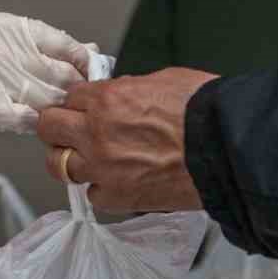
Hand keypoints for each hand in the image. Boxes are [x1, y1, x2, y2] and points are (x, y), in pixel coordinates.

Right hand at [0, 13, 91, 148]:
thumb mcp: (7, 44)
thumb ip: (47, 46)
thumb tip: (91, 51)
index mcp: (8, 27)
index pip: (60, 42)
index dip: (81, 60)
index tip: (91, 72)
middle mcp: (0, 48)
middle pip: (57, 72)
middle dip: (74, 88)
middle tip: (80, 98)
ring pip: (46, 97)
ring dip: (58, 108)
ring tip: (60, 112)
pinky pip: (27, 117)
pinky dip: (36, 121)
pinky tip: (36, 121)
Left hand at [36, 68, 215, 210]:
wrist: (228, 150)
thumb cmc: (205, 111)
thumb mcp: (163, 80)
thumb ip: (129, 89)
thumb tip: (120, 94)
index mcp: (106, 99)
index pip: (69, 97)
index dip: (78, 102)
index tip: (83, 108)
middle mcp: (95, 134)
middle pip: (49, 129)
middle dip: (58, 127)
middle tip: (71, 130)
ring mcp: (102, 169)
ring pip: (60, 166)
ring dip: (71, 160)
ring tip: (89, 159)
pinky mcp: (117, 198)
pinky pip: (92, 195)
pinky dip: (102, 188)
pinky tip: (118, 181)